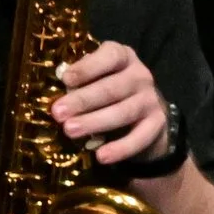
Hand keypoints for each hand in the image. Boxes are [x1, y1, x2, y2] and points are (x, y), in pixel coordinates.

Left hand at [51, 41, 170, 166]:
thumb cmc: (110, 92)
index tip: (66, 79)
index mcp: (124, 58)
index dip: (88, 67)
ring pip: (124, 112)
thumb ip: (80, 81)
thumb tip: (56, 90)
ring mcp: (151, 100)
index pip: (110, 57)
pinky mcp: (157, 124)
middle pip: (112, 87)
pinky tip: (101, 157)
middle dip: (83, 100)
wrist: (146, 115)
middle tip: (58, 113)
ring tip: (70, 131)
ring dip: (96, 122)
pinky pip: (140, 137)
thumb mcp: (98, 79)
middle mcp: (140, 76)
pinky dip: (121, 148)